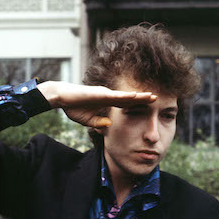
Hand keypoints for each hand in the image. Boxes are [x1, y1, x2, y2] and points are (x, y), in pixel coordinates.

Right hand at [37, 81, 155, 127]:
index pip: (126, 104)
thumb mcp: (88, 120)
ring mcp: (105, 94)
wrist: (61, 98)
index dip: (138, 104)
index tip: (149, 105)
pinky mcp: (100, 94)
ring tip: (152, 96)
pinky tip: (136, 96)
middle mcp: (108, 96)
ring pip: (126, 96)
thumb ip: (99, 123)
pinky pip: (115, 96)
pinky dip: (126, 97)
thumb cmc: (73, 107)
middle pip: (130, 98)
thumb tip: (109, 125)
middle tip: (157, 99)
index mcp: (107, 102)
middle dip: (143, 99)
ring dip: (139, 96)